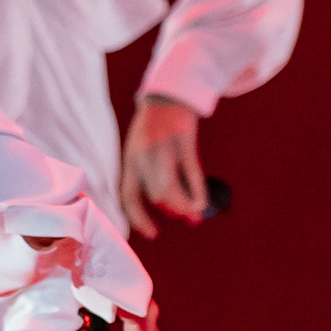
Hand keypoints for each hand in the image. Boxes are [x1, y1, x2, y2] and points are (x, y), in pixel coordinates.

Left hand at [121, 98, 209, 233]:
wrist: (166, 97)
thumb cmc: (152, 128)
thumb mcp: (139, 152)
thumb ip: (146, 176)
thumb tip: (159, 205)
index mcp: (130, 160)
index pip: (129, 196)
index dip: (139, 220)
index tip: (152, 233)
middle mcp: (145, 157)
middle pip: (156, 196)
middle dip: (171, 211)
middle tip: (182, 217)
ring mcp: (165, 150)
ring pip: (172, 189)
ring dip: (184, 206)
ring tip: (193, 213)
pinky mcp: (184, 144)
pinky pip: (192, 174)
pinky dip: (198, 193)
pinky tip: (201, 203)